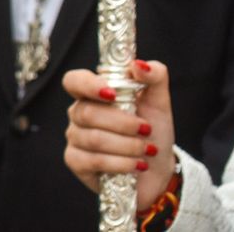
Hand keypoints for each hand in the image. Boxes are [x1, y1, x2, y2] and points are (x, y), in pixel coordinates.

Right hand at [63, 60, 175, 212]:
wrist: (158, 168)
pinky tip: (136, 165)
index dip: (88, 85)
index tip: (112, 94)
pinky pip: (93, 161)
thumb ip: (154, 76)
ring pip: (94, 139)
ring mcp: (75, 138)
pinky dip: (121, 163)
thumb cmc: (153, 131)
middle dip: (124, 124)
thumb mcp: (159, 102)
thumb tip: (139, 65)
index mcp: (93, 94)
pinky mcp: (75, 161)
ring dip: (128, 146)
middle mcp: (78, 113)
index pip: (74, 80)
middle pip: (88, 113)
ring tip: (146, 150)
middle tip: (146, 130)